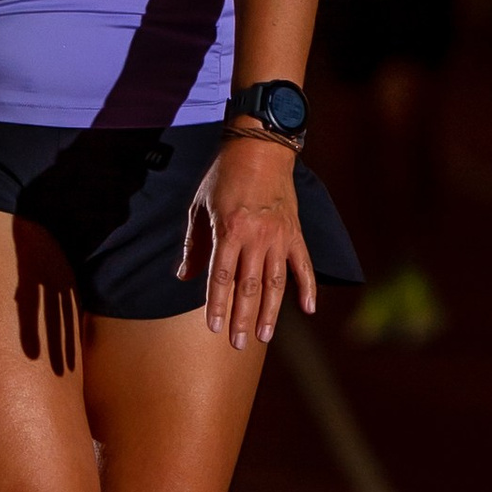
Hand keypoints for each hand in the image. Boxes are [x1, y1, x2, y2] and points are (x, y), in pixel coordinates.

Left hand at [178, 131, 313, 351]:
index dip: (217, 305)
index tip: (214, 328)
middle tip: (238, 344)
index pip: (221, 277)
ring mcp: (279, 236)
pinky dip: (307, 287)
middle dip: (242, 318)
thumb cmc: (224, 175)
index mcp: (229, 229)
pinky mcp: (295, 232)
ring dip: (271, 312)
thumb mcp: (200, 206)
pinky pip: (303, 265)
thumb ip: (194, 244)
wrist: (260, 148)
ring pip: (275, 282)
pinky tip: (308, 310)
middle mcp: (256, 237)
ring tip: (264, 336)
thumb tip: (184, 277)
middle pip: (249, 286)